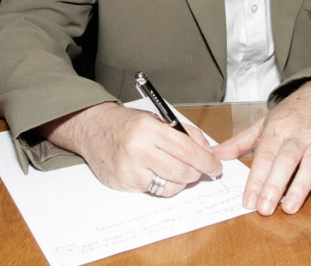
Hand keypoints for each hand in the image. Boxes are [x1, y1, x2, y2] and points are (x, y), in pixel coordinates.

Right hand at [37, 102, 222, 195]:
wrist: (94, 129)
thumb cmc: (129, 124)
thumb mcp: (157, 119)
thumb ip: (185, 133)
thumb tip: (208, 152)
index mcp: (149, 128)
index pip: (187, 150)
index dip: (206, 161)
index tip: (216, 167)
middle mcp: (138, 149)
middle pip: (182, 171)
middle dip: (197, 173)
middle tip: (200, 170)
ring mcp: (130, 169)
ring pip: (171, 186)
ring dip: (182, 182)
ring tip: (180, 172)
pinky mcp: (124, 183)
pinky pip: (155, 191)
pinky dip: (164, 186)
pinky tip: (160, 175)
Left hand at [213, 80, 310, 214]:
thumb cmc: (293, 112)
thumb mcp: (265, 122)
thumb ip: (242, 141)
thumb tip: (217, 154)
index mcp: (277, 128)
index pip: (264, 155)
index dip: (256, 179)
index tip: (248, 201)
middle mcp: (299, 134)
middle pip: (286, 160)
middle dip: (274, 185)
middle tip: (265, 209)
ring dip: (300, 187)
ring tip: (290, 208)